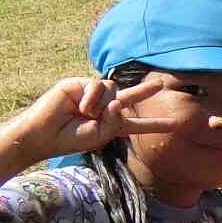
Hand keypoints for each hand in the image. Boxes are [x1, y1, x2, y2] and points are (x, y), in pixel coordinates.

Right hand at [16, 75, 178, 162]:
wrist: (46, 133)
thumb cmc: (71, 138)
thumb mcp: (100, 135)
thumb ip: (114, 121)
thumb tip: (117, 102)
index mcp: (111, 124)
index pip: (137, 124)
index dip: (155, 124)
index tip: (175, 125)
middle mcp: (104, 108)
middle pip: (130, 97)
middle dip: (144, 91)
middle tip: (161, 84)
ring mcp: (92, 95)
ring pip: (114, 90)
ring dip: (102, 105)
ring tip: (85, 114)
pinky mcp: (81, 84)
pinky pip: (99, 86)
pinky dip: (92, 98)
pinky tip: (79, 107)